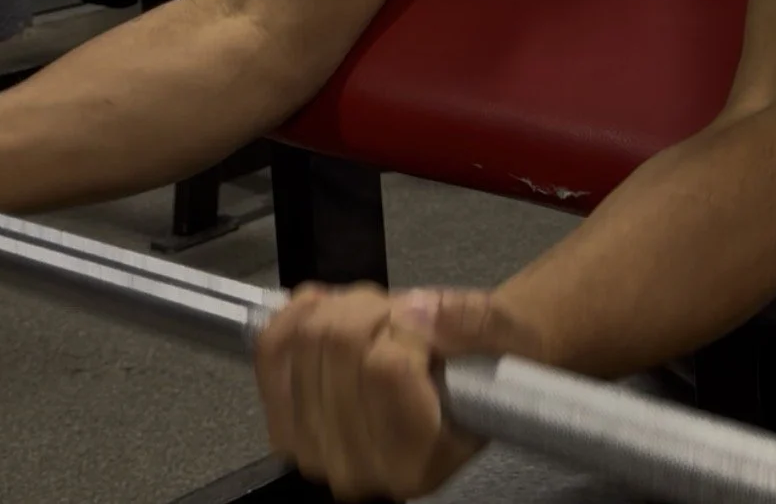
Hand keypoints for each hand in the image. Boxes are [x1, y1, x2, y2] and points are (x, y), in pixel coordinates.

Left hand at [254, 282, 545, 501]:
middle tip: (402, 314)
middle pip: (339, 345)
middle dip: (374, 308)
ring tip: (377, 320)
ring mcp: (315, 448)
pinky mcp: (287, 422)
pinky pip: (272, 348)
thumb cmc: (488, 364)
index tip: (426, 320)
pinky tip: (330, 311)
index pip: (386, 368)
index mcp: (418, 458)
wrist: (469, 383)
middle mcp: (361, 468)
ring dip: (342, 308)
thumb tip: (418, 313)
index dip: (407, 323)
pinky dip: (298, 314)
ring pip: (306, 338)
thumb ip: (469, 322)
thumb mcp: (503, 334)